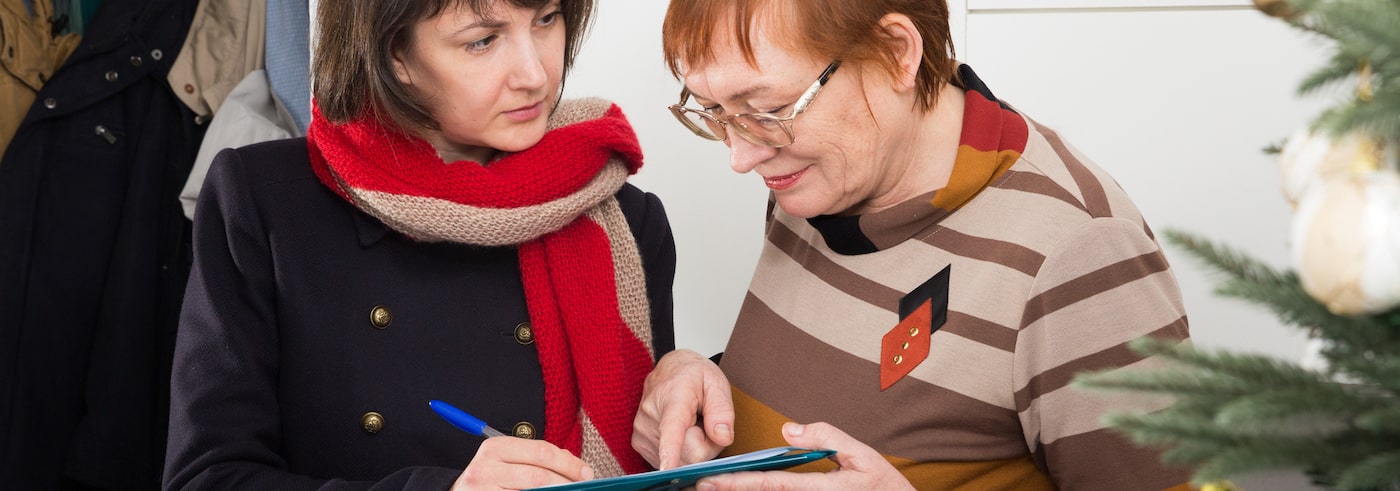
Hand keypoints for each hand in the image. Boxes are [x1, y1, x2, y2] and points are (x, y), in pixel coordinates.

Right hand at [451, 437, 592, 489]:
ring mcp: (484, 490)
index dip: (569, 464)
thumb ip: (538, 458)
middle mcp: (486, 468)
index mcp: (496, 447)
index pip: (541, 452)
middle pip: (538, 476)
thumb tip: (575, 466)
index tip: (587, 473)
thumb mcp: (508, 459)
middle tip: (583, 487)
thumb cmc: (490, 476)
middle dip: (566, 483)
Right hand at [632, 349, 734, 469]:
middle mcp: (651, 416)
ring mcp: (641, 431)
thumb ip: (722, 410)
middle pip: (690, 454)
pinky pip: (670, 462)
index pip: (671, 429)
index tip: (666, 468)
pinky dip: (680, 451)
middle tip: (704, 421)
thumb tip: (721, 438)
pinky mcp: (638, 444)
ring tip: (689, 422)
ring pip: (681, 461)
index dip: (670, 451)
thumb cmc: (694, 376)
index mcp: (673, 398)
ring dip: (692, 447)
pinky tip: (678, 432)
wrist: (669, 369)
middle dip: (705, 445)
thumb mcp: (717, 383)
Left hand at [696, 422, 913, 490]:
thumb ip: (826, 437)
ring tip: (711, 486)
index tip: (712, 479)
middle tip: (698, 485)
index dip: (740, 482)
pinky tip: (740, 488)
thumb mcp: (862, 454)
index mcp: (821, 489)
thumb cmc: (882, 484)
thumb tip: (788, 431)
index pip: (772, 485)